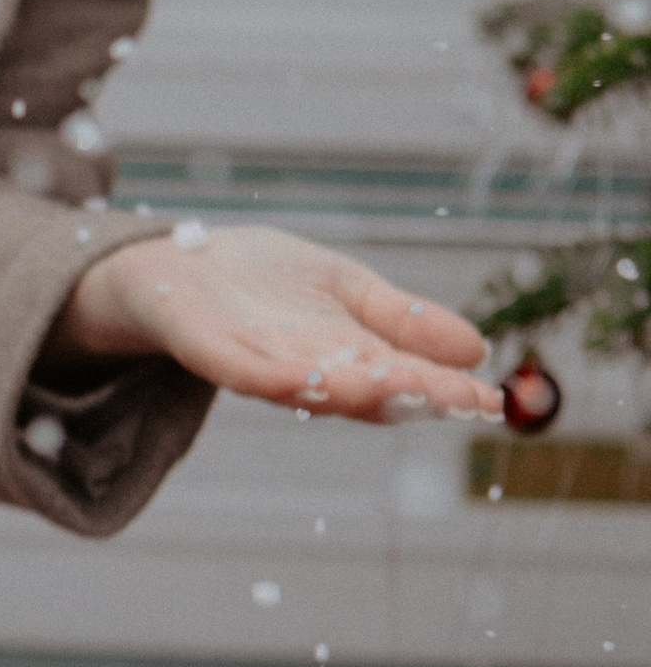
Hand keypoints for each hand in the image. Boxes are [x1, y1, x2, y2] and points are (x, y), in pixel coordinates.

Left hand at [51, 223, 501, 424]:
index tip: (491, 399)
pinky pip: (239, 368)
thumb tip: (477, 349)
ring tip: (398, 389)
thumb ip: (401, 318)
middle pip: (362, 387)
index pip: (403, 377)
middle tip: (460, 401)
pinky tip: (294, 378)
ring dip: (350, 390)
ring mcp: (256, 362)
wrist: (175, 264)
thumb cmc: (262, 282)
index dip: (445, 389)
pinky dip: (266, 375)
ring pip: (307, 384)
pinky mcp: (207, 348)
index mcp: (343, 356)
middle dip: (410, 393)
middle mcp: (305, 370)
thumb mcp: (345, 291)